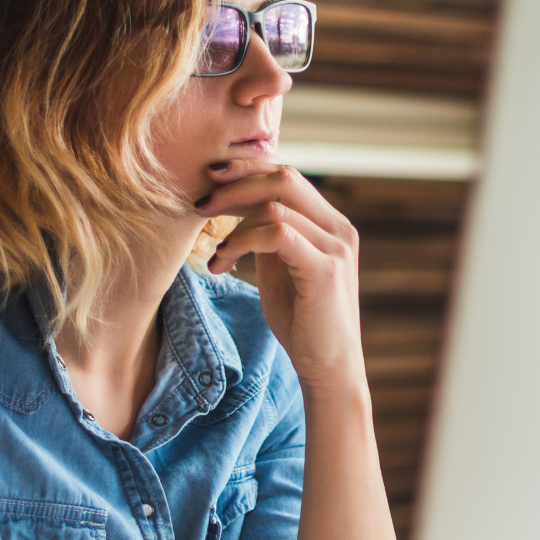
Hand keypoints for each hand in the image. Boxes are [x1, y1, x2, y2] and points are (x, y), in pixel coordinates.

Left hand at [199, 161, 365, 393]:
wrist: (328, 368)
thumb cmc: (303, 322)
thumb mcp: (281, 268)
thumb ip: (268, 235)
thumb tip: (236, 205)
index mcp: (330, 224)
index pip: (287, 176)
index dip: (246, 170)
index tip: (210, 181)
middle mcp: (339, 229)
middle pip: (283, 177)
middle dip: (235, 184)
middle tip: (201, 203)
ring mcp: (336, 248)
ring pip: (275, 204)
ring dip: (233, 224)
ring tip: (215, 251)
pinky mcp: (325, 270)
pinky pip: (277, 233)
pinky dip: (243, 241)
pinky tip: (225, 261)